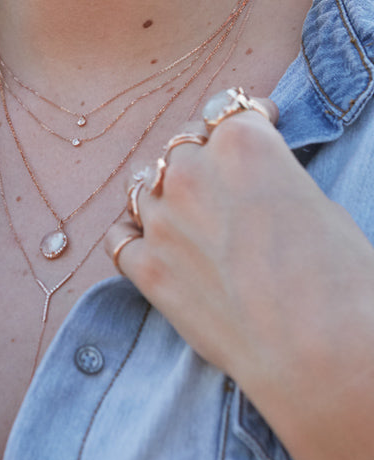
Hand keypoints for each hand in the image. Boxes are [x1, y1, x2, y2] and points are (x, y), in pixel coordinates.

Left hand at [105, 92, 373, 421]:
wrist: (317, 350)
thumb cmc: (338, 278)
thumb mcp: (318, 203)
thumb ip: (273, 178)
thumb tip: (260, 188)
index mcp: (243, 144)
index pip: (229, 109)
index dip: (245, 120)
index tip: (254, 128)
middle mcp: (192, 171)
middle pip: (183, 146)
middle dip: (203, 159)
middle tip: (225, 185)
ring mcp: (162, 220)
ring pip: (145, 185)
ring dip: (165, 195)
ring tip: (190, 217)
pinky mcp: (146, 269)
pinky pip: (119, 237)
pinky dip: (136, 238)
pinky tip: (156, 247)